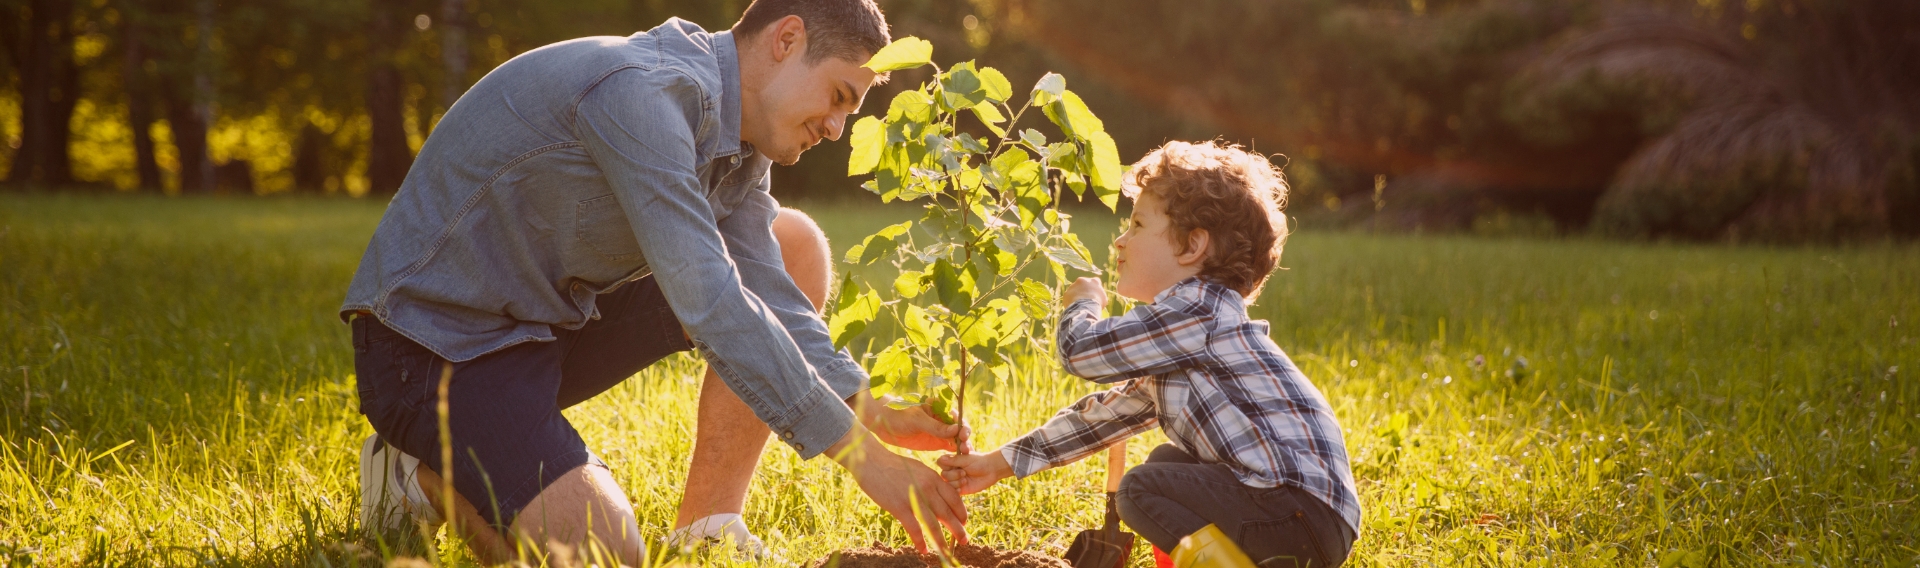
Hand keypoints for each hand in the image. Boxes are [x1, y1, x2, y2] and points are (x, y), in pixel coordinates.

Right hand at [829, 424, 968, 553]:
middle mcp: (927, 488)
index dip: (961, 512)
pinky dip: (920, 541)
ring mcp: (913, 498)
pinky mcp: (899, 507)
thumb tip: (938, 495)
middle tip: (965, 540)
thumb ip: (929, 481)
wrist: (872, 461)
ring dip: (941, 540)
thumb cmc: (893, 465)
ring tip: (946, 551)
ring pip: (933, 524)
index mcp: (933, 478)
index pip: (954, 497)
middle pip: (947, 513)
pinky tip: (923, 550)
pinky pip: (914, 528)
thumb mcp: (917, 469)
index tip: (964, 522)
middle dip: (958, 529)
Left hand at [852, 393, 972, 452]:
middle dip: (964, 440)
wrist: (882, 422)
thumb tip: (956, 430)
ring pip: (956, 441)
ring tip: (964, 458)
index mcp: (940, 409)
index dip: (963, 426)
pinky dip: (954, 456)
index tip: (963, 435)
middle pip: (959, 431)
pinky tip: (957, 463)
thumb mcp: (916, 420)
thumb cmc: (898, 415)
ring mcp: (939, 433)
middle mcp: (942, 421)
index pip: (957, 418)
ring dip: (961, 449)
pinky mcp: (935, 443)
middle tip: (966, 449)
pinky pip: (948, 450)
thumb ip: (935, 426)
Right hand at [936, 448, 1013, 494]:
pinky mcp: (960, 489)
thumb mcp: (966, 459)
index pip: (940, 463)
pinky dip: (957, 490)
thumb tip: (940, 459)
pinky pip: (952, 492)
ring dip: (957, 482)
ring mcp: (955, 480)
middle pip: (943, 475)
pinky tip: (964, 486)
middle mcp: (952, 470)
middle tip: (964, 472)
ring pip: (947, 484)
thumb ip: (953, 460)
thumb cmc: (979, 462)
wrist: (991, 471)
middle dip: (953, 474)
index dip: (946, 465)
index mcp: (952, 461)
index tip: (957, 464)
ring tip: (966, 479)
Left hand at [1063, 277, 1105, 307]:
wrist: (1085, 307)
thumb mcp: (1103, 299)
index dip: (1094, 288)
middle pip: (1083, 284)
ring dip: (1077, 296)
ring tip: (1080, 305)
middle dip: (1084, 290)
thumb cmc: (1097, 303)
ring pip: (1075, 290)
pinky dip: (1071, 301)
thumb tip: (1098, 297)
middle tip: (1086, 299)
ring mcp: (1073, 286)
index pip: (1095, 282)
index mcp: (1094, 281)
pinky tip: (1074, 307)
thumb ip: (1100, 295)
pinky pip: (1069, 297)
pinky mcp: (1067, 293)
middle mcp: (1083, 280)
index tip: (1094, 294)